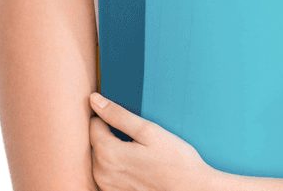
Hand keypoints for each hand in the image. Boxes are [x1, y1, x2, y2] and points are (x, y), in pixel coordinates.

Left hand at [89, 94, 214, 190]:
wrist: (189, 189)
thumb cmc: (174, 159)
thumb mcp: (149, 131)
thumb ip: (119, 115)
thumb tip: (94, 100)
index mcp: (108, 153)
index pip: (94, 125)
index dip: (106, 115)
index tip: (122, 114)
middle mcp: (101, 172)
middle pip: (94, 142)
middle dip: (108, 133)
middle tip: (134, 132)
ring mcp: (106, 186)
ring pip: (99, 158)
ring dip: (111, 149)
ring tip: (136, 147)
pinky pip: (106, 173)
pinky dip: (115, 165)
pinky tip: (136, 163)